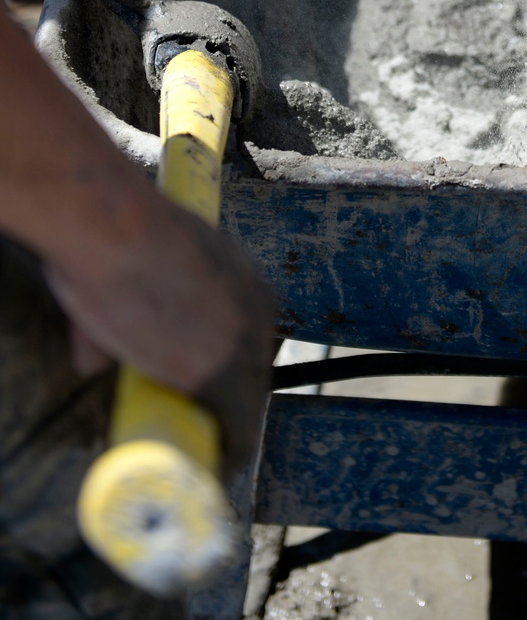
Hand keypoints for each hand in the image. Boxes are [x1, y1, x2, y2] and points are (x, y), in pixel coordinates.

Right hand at [45, 195, 273, 475]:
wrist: (116, 229)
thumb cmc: (113, 236)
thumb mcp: (133, 273)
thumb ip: (120, 321)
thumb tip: (92, 364)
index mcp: (243, 279)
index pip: (244, 336)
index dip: (218, 365)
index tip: (194, 388)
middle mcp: (258, 309)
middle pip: (252, 368)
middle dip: (223, 396)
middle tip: (192, 421)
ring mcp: (244, 343)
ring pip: (245, 401)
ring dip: (220, 427)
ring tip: (200, 454)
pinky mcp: (224, 375)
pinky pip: (237, 430)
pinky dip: (226, 455)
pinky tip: (216, 473)